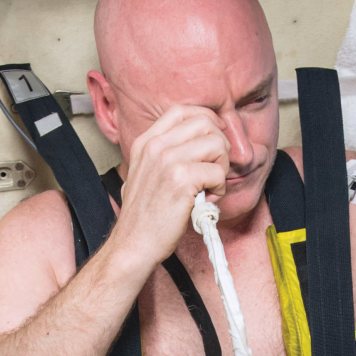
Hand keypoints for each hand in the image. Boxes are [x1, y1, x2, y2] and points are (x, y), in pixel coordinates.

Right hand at [109, 105, 230, 269]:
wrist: (134, 244)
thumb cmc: (144, 216)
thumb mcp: (144, 174)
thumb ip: (165, 155)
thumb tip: (198, 143)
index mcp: (146, 142)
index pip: (183, 111)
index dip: (206, 120)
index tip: (214, 139)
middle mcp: (156, 146)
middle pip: (205, 123)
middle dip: (219, 146)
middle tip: (213, 170)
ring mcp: (168, 161)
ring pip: (217, 145)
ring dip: (222, 167)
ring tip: (209, 188)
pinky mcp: (181, 180)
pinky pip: (218, 173)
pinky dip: (220, 189)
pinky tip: (206, 201)